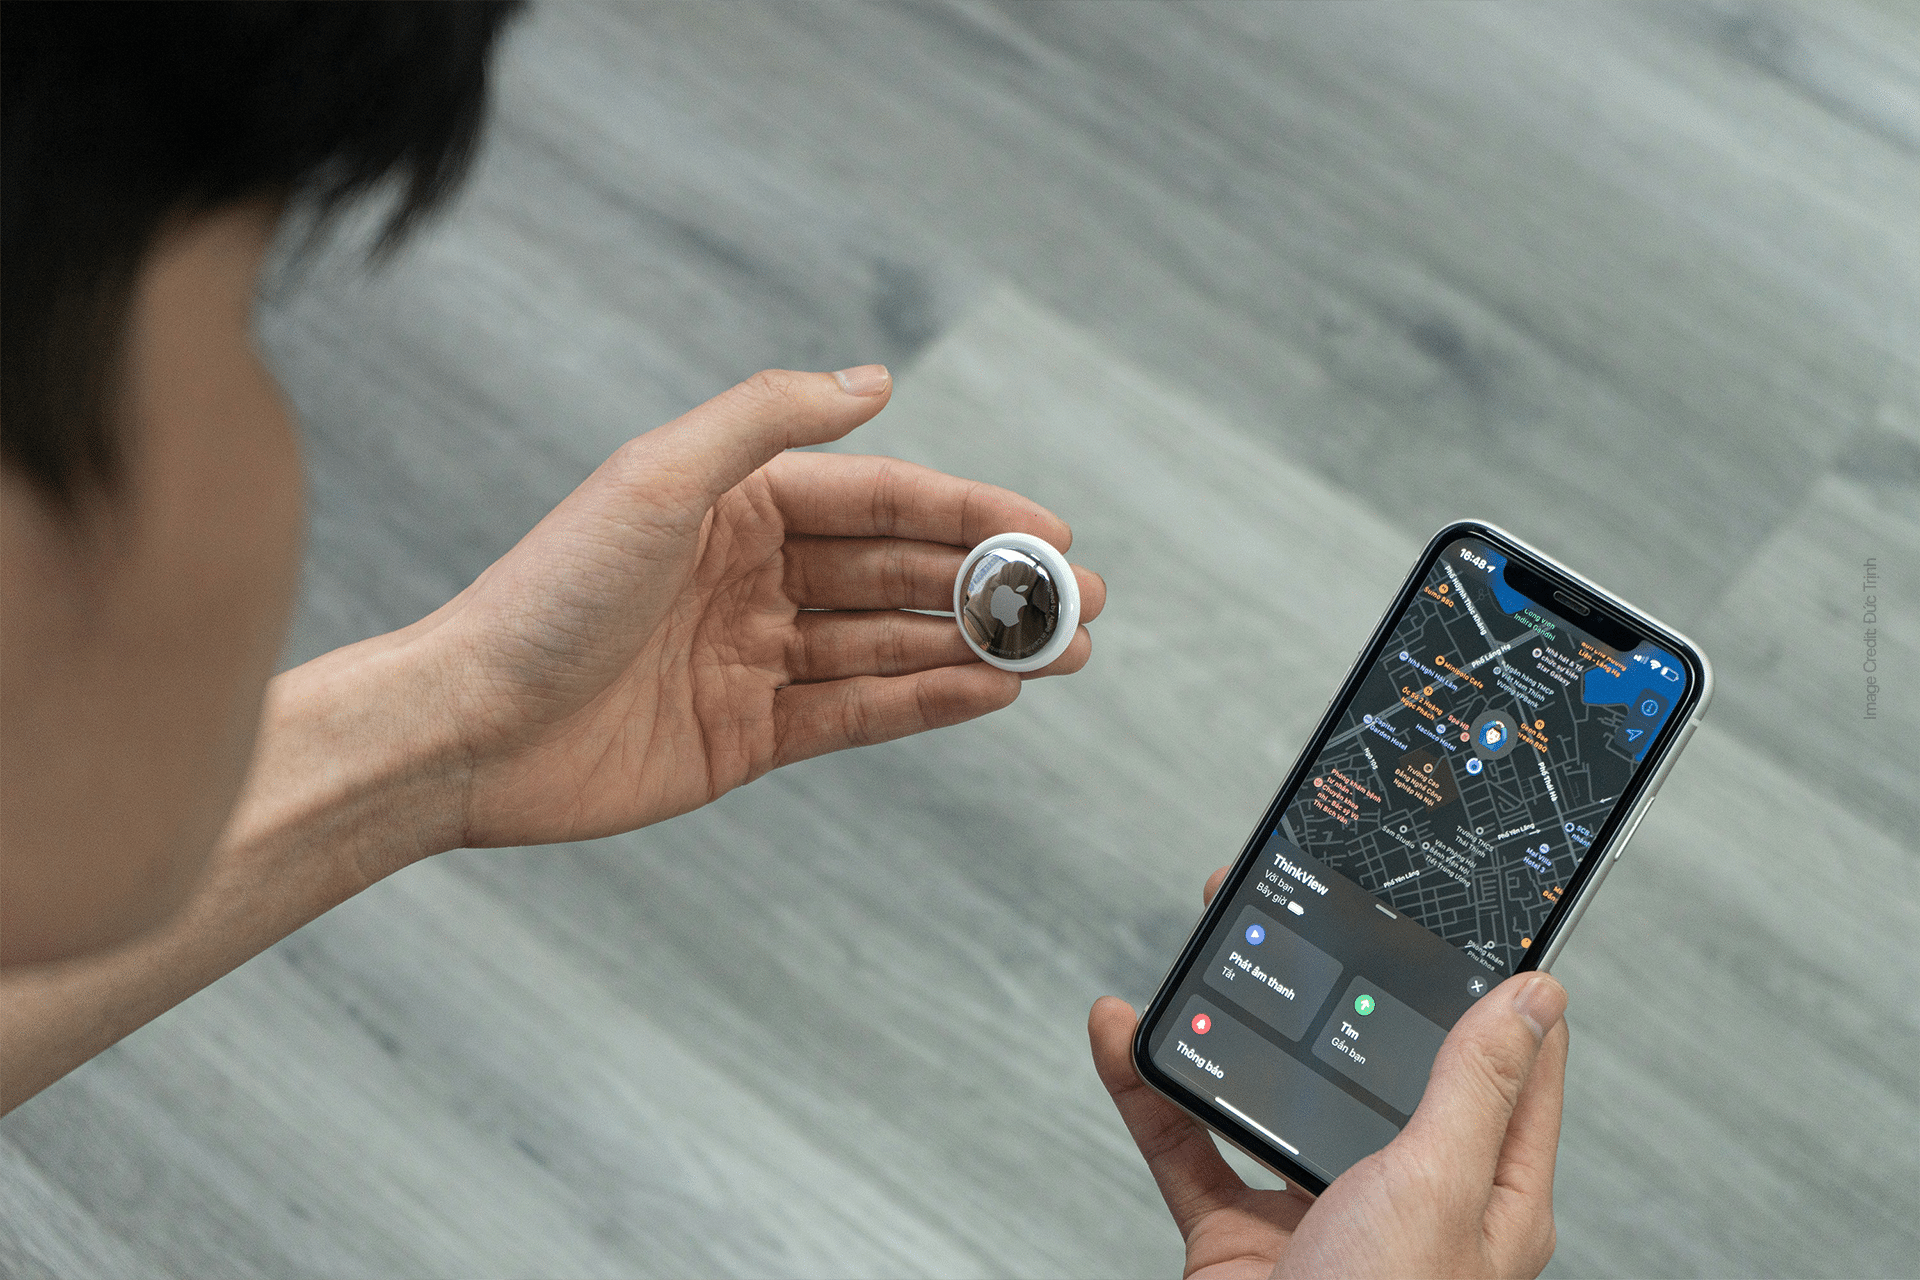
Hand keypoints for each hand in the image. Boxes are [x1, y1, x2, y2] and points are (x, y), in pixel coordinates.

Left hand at [389, 365, 1103, 848]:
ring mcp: (754, 658)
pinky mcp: (747, 737)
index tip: (1052, 529)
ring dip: (978, 647)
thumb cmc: (547, 594)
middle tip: (1082, 601)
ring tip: (1061, 652)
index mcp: (737, 506)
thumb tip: (876, 380)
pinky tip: (989, 694)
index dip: (974, 511)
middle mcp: (753, 576)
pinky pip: (856, 713)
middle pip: (900, 575)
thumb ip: (768, 421)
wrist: (465, 728)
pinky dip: (925, 703)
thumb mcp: (658, 480)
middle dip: (995, 586)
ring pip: (891, 645)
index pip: (882, 502)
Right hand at [1090, 868, 1567, 1278]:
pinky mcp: (1240, 1235)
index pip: (1507, 1064)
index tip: (1469, 912)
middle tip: (1305, 902)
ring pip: (1273, 1090)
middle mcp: (1407, 1195)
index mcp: (1486, 1187)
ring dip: (1230, 1024)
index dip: (1492, 984)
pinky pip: (1187, 1147)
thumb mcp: (1442, 1190)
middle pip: (1372, 1061)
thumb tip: (1534, 998)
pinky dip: (1149, 1091)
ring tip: (1206, 950)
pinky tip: (1123, 1039)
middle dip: (1334, 980)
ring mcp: (1319, 1214)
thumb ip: (1476, 1088)